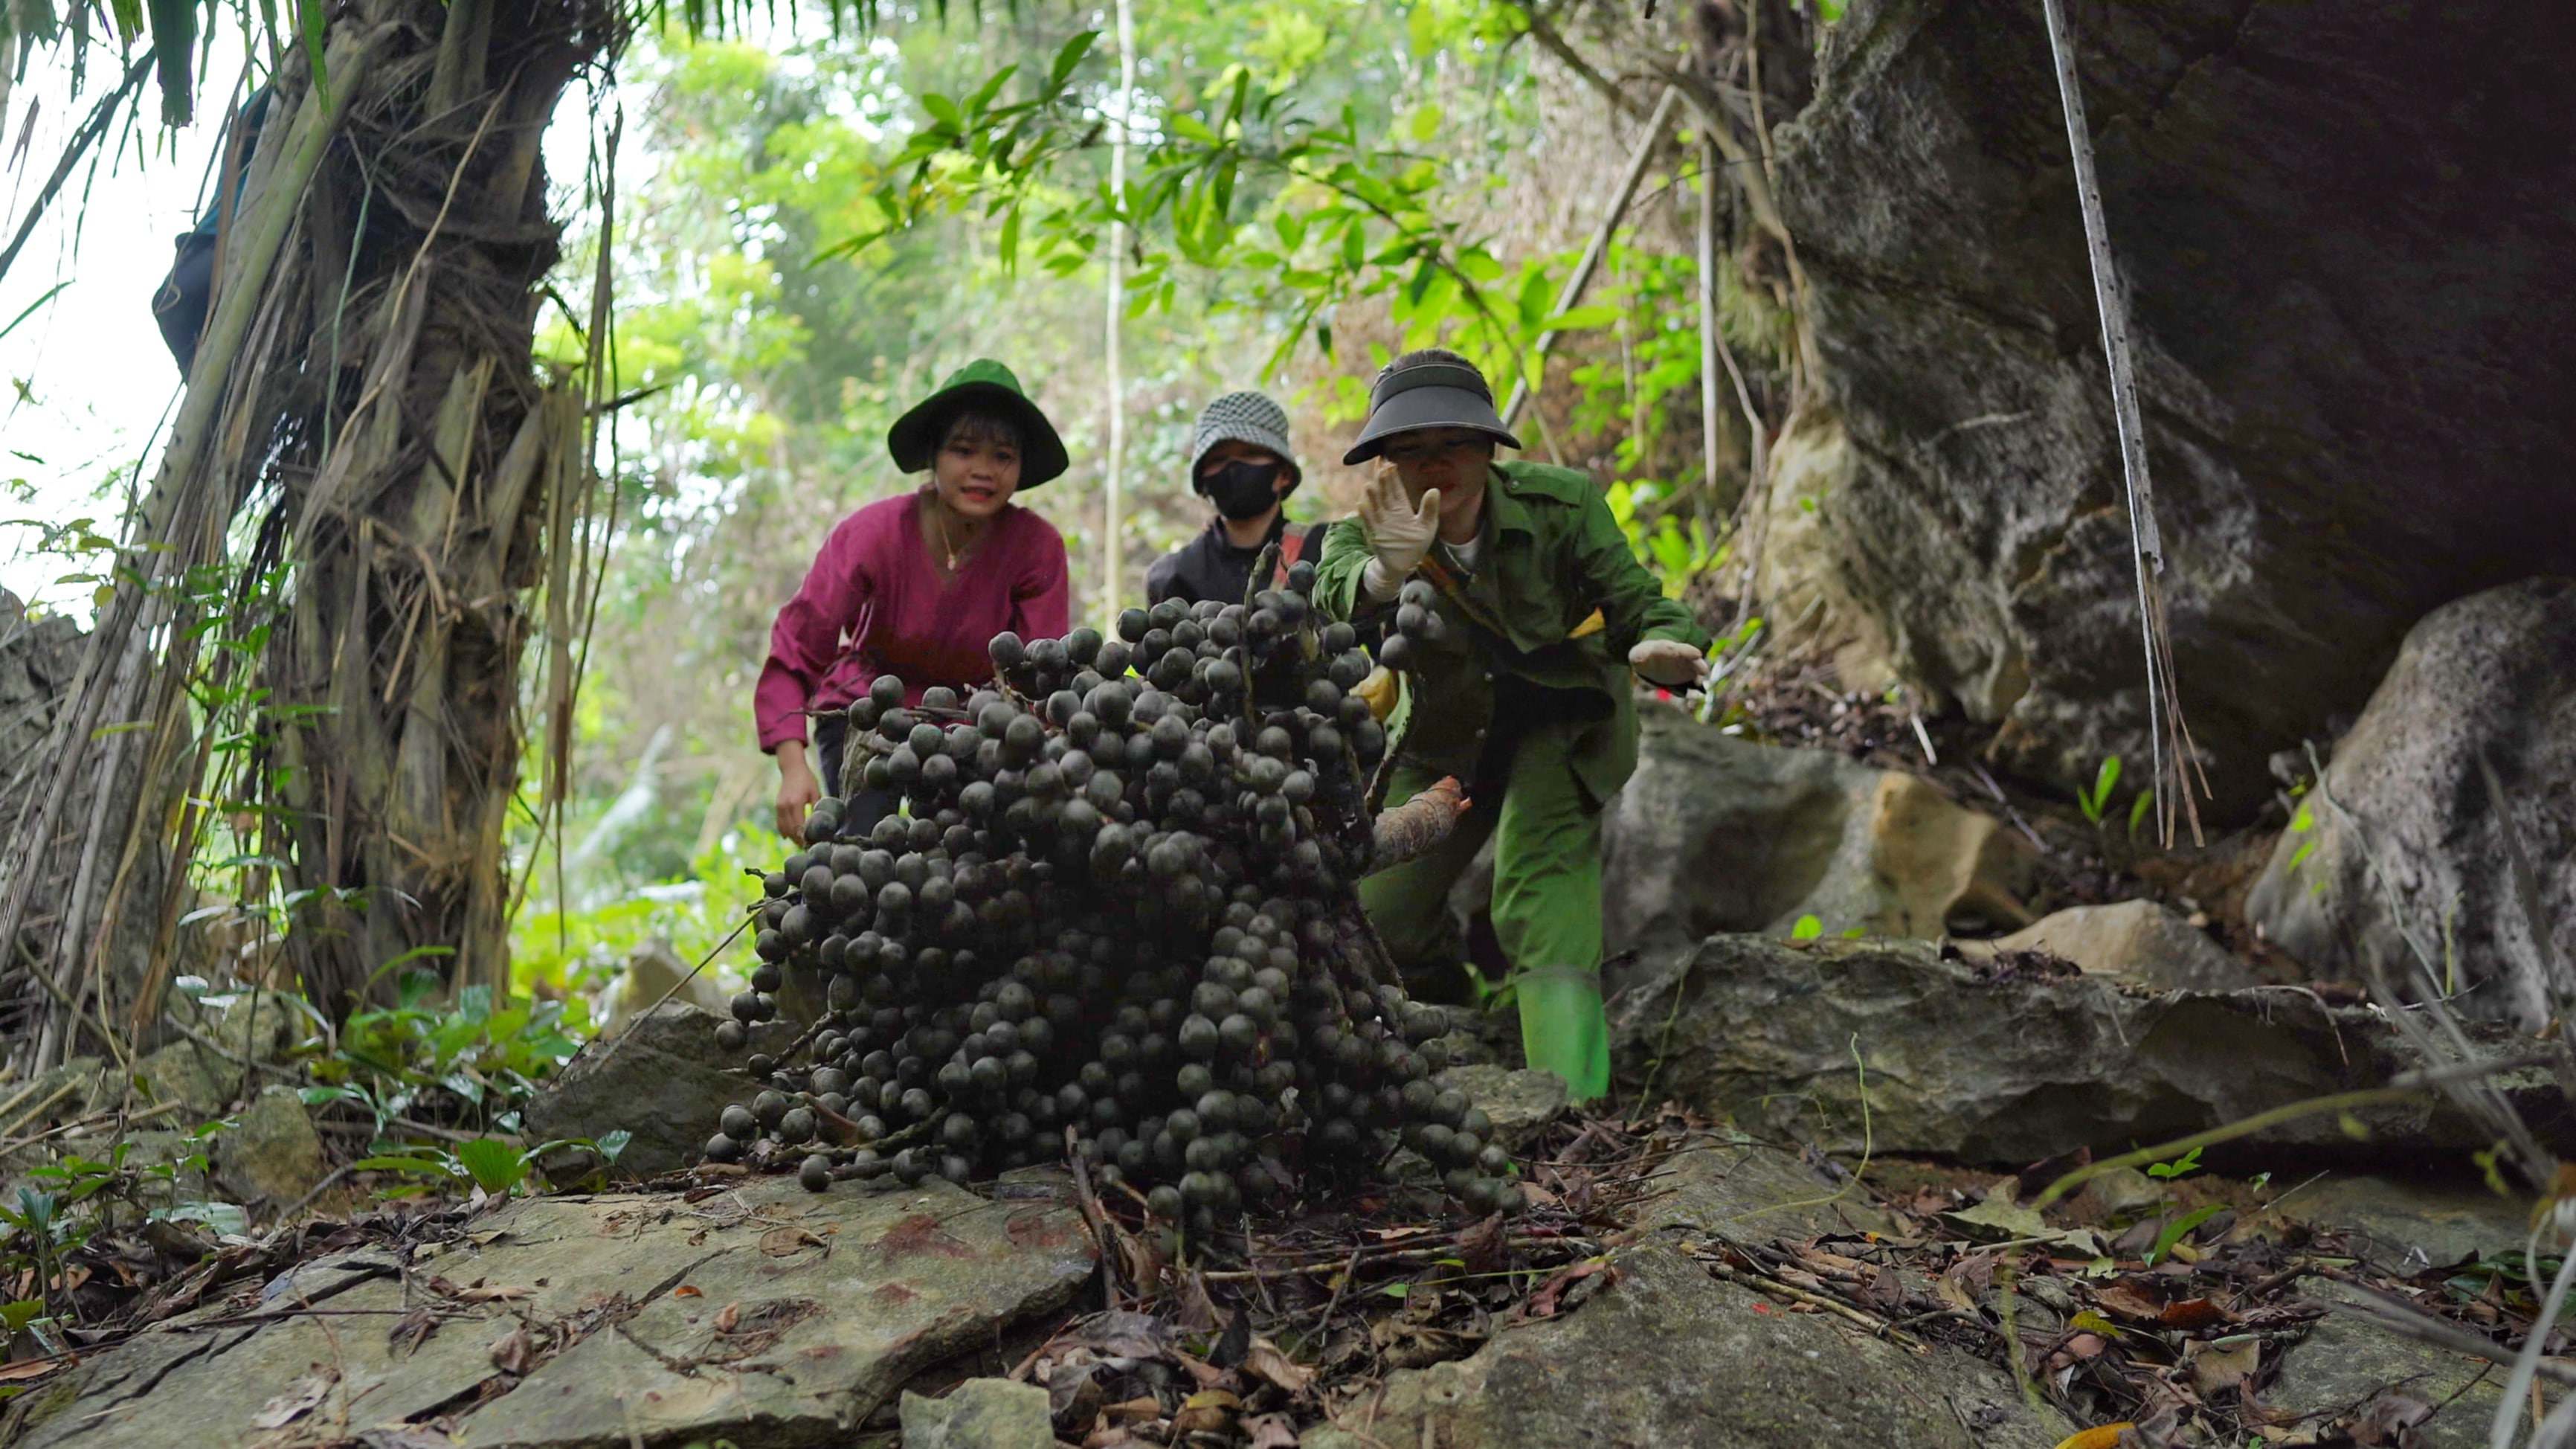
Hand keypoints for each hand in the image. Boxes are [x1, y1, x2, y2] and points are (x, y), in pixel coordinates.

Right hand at [775, 744, 820, 841]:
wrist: (792, 769)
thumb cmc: (807, 780)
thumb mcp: (815, 792)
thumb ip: (817, 808)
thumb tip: (822, 823)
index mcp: (796, 803)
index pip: (799, 826)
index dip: (805, 837)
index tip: (812, 844)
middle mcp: (785, 806)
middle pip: (791, 830)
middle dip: (799, 840)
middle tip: (808, 847)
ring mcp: (779, 807)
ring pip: (784, 829)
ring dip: (792, 838)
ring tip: (801, 844)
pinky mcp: (777, 807)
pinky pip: (779, 824)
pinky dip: (785, 832)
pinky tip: (791, 838)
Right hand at [1358, 467, 1440, 599]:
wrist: (1405, 564)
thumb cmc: (1416, 544)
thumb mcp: (1428, 526)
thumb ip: (1430, 509)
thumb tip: (1434, 490)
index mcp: (1401, 507)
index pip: (1396, 487)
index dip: (1392, 476)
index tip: (1390, 462)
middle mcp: (1389, 512)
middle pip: (1384, 492)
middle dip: (1382, 480)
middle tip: (1380, 465)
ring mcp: (1381, 522)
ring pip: (1375, 505)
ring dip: (1372, 496)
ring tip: (1369, 484)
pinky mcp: (1376, 534)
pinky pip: (1369, 523)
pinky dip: (1366, 515)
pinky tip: (1361, 505)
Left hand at [1629, 638, 1706, 688]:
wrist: (1650, 663)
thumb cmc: (1644, 656)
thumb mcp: (1638, 655)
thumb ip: (1639, 657)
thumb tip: (1637, 659)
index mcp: (1668, 649)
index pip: (1679, 649)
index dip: (1689, 651)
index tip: (1698, 654)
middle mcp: (1680, 657)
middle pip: (1691, 659)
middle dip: (1698, 664)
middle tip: (1704, 671)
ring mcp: (1684, 667)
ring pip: (1694, 670)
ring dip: (1698, 677)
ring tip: (1699, 684)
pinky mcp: (1685, 678)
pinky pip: (1692, 682)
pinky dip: (1695, 687)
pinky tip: (1697, 693)